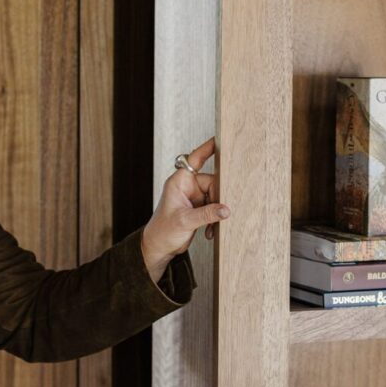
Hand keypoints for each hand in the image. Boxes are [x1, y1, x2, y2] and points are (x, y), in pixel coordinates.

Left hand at [140, 137, 229, 282]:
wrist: (159, 247)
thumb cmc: (163, 231)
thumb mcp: (185, 221)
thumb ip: (207, 214)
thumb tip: (226, 210)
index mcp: (179, 182)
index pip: (195, 159)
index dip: (208, 148)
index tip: (220, 138)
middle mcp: (188, 186)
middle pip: (213, 181)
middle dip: (218, 198)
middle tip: (221, 212)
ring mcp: (194, 197)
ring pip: (216, 196)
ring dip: (216, 212)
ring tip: (210, 227)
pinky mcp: (200, 208)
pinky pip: (215, 207)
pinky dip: (214, 218)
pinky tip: (209, 230)